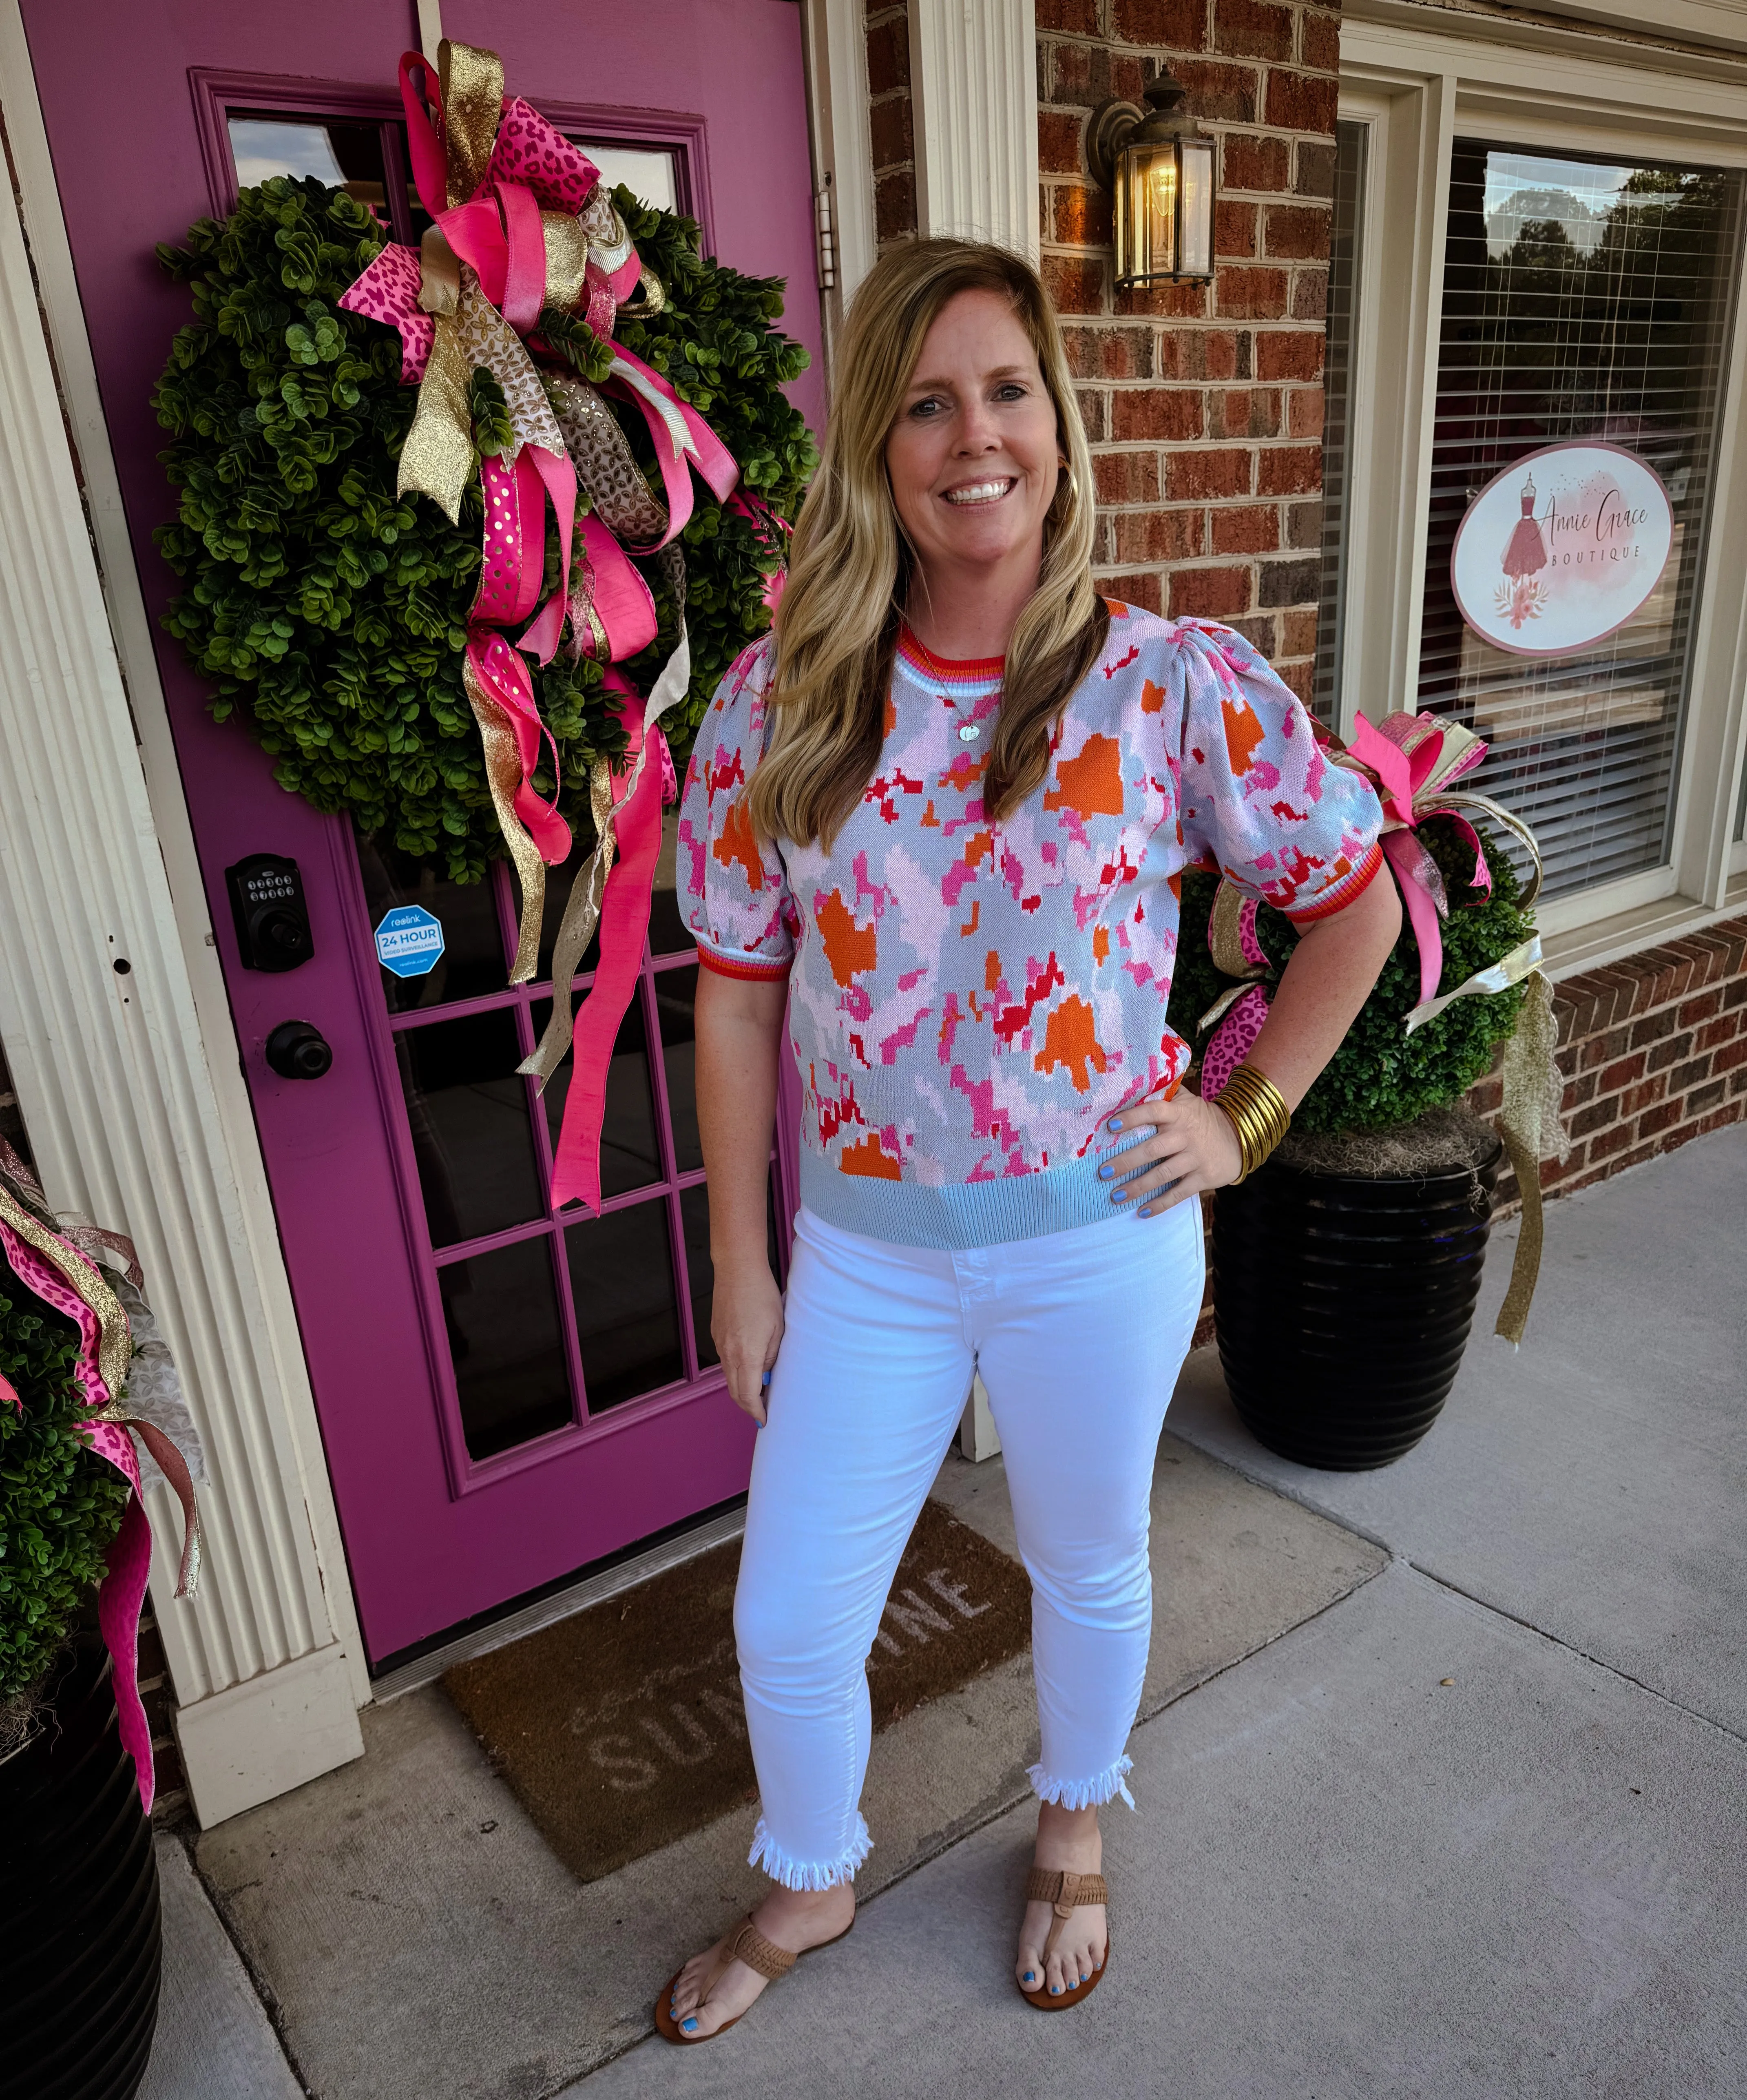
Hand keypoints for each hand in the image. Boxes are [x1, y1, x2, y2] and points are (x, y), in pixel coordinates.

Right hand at [711, 1259, 784, 1423]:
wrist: (737, 1270)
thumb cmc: (762, 1295)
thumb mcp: (777, 1329)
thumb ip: (770, 1357)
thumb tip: (765, 1376)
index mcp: (746, 1355)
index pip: (748, 1395)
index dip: (756, 1411)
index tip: (764, 1420)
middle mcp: (728, 1353)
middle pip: (734, 1391)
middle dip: (747, 1406)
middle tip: (761, 1412)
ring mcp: (719, 1343)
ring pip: (728, 1376)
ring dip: (741, 1388)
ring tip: (758, 1392)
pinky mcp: (716, 1333)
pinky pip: (725, 1360)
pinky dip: (735, 1371)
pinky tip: (748, 1367)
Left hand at [1097, 1088, 1243, 1217]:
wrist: (1240, 1138)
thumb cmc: (1201, 1118)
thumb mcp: (1187, 1101)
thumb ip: (1164, 1093)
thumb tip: (1133, 1083)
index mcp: (1178, 1114)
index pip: (1153, 1111)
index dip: (1133, 1118)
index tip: (1111, 1126)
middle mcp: (1185, 1135)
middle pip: (1152, 1149)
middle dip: (1126, 1161)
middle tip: (1103, 1172)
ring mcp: (1195, 1158)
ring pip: (1162, 1174)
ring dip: (1137, 1186)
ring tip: (1116, 1196)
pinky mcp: (1203, 1178)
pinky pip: (1179, 1193)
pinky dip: (1161, 1204)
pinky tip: (1142, 1211)